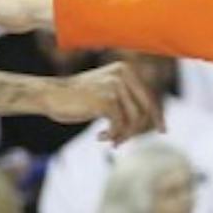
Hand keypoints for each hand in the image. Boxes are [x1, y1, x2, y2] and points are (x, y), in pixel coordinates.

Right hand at [44, 62, 163, 143]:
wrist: (49, 95)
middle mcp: (124, 74)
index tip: (163, 131)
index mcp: (126, 70)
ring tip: (110, 140)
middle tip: (122, 142)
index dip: (157, 116)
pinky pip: (121, 125)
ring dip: (123, 135)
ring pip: (134, 120)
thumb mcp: (107, 95)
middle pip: (145, 110)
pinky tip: (99, 137)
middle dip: (138, 130)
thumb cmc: (77, 100)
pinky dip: (112, 135)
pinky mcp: (108, 99)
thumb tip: (153, 122)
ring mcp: (116, 86)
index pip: (149, 97)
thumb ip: (128, 102)